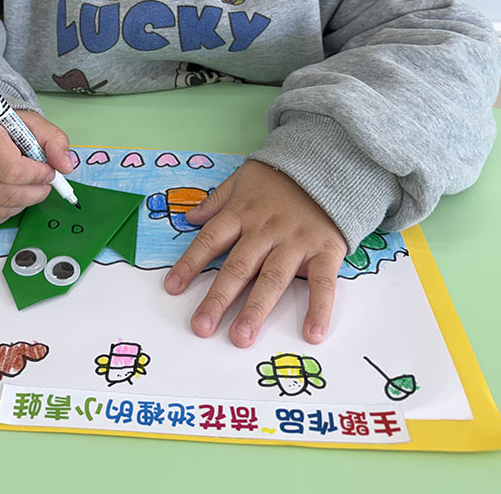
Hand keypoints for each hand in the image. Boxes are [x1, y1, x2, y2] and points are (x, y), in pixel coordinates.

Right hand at [0, 110, 71, 227]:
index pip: (12, 170)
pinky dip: (5, 214)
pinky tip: (10, 198)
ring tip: (28, 189)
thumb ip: (53, 140)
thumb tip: (66, 167)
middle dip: (35, 193)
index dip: (37, 175)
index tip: (48, 170)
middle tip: (44, 184)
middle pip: (7, 195)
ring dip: (23, 205)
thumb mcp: (28, 123)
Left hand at [164, 160, 346, 346]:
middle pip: (238, 267)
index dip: (190, 264)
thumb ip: (216, 200)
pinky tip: (312, 333)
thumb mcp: (242, 179)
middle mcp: (265, 230)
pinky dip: (319, 308)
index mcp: (242, 213)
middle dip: (218, 298)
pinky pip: (322, 282)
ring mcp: (295, 241)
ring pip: (272, 279)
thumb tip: (189, 218)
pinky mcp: (325, 250)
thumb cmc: (280, 177)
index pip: (210, 240)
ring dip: (256, 310)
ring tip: (241, 337)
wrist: (328, 163)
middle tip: (201, 327)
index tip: (172, 288)